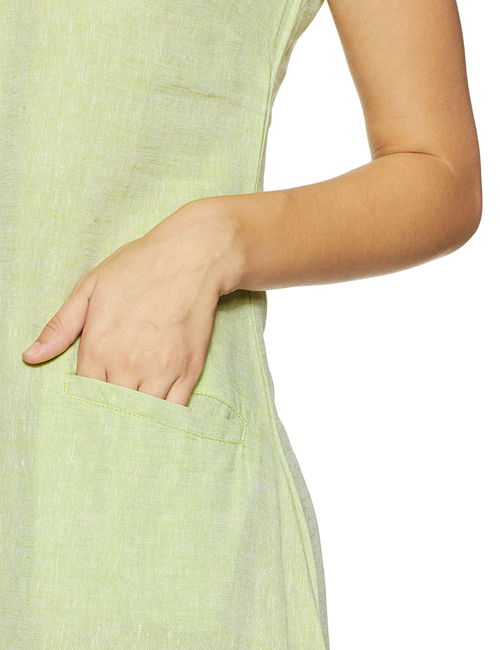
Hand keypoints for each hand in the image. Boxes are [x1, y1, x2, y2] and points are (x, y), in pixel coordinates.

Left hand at [21, 199, 240, 404]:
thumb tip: (30, 356)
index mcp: (99, 346)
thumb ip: (60, 326)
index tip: (89, 403)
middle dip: (109, 415)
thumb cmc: (138, 268)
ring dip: (135, 419)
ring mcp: (161, 370)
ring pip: (143, 414)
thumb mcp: (90, 288)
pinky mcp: (189, 371)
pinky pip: (175, 410)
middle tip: (108, 420)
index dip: (85, 401)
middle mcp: (128, 364)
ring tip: (131, 422)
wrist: (191, 258)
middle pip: (112, 409)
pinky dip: (164, 418)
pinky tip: (157, 418)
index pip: (84, 394)